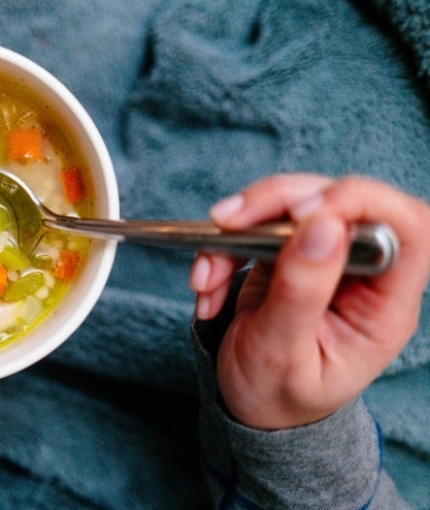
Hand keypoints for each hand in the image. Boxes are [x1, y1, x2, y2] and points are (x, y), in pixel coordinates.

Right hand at [190, 174, 429, 428]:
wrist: (251, 408)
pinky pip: (257, 227)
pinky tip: (205, 285)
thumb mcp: (282, 353)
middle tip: (230, 222)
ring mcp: (323, 260)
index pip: (406, 229)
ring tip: (205, 275)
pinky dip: (221, 248)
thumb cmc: (276, 394)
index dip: (362, 204)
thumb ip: (302, 291)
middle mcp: (360, 274)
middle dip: (280, 203)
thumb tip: (323, 226)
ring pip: (294, 205)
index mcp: (383, 306)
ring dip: (239, 227)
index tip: (306, 215)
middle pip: (340, 202)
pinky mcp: (288, 254)